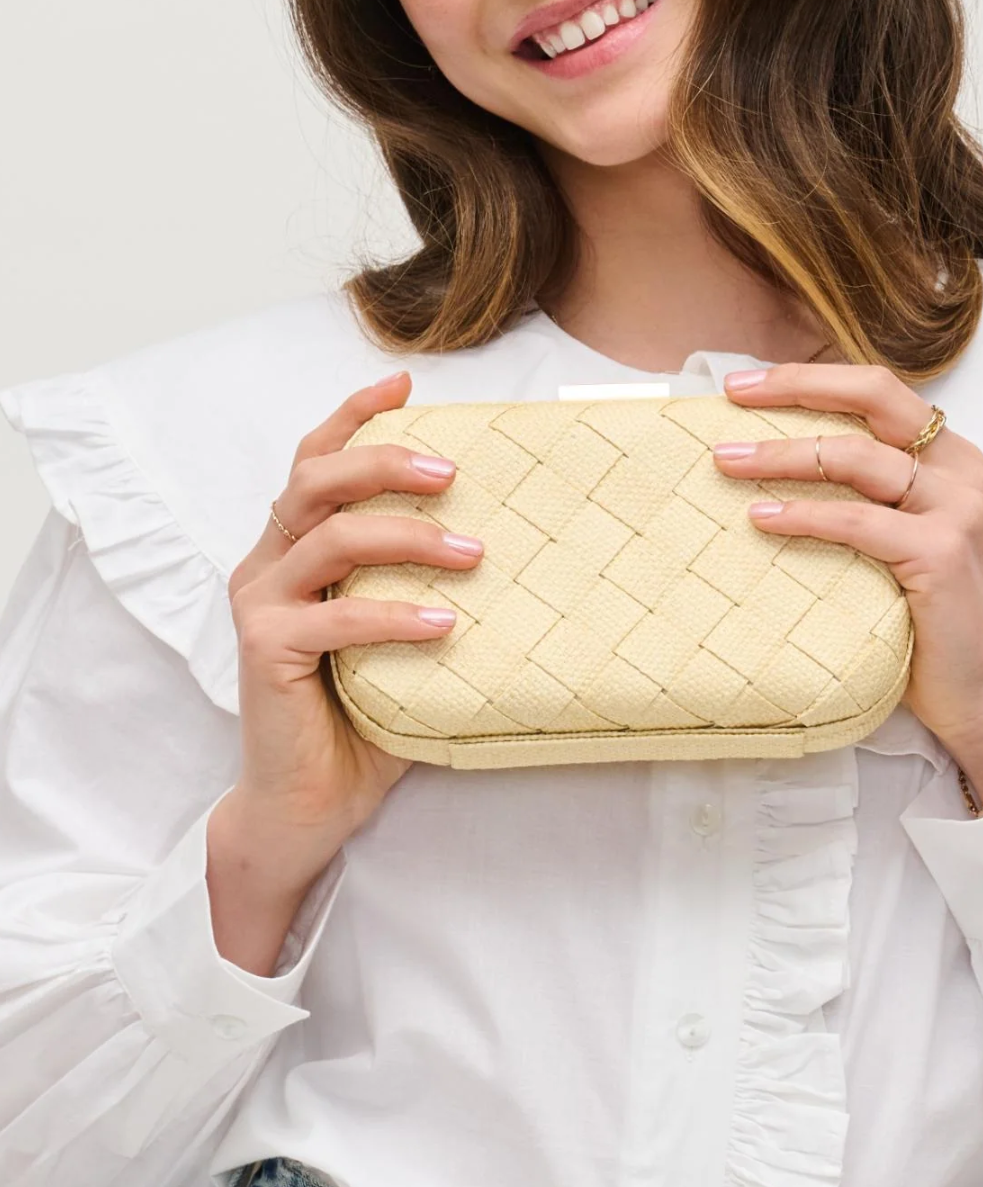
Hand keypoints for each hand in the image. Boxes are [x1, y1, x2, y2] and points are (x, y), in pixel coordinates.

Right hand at [225, 370, 483, 858]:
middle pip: (316, 480)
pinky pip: (337, 618)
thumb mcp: (398, 637)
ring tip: (473, 553)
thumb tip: (518, 550)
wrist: (307, 804)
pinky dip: (395, 616)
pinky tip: (444, 624)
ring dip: (408, 536)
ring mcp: (260, 606)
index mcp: (292, 550)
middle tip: (452, 471)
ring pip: (330, 536)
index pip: (315, 461)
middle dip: (384, 458)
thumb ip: (426, 589)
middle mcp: (267, 565)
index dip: (354, 415)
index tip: (406, 382)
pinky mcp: (266, 651)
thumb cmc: (360, 718)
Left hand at [712, 362, 982, 796]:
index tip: (745, 384)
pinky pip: (856, 521)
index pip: (879, 392)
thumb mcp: (905, 540)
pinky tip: (760, 517)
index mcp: (955, 459)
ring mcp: (958, 510)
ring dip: (782, 456)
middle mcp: (964, 472)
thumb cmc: (932, 622)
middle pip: (874, 397)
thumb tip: (776, 462)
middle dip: (797, 386)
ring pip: (855, 457)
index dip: (812, 379)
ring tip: (726, 462)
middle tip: (733, 393)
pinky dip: (803, 515)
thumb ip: (869, 497)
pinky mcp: (941, 554)